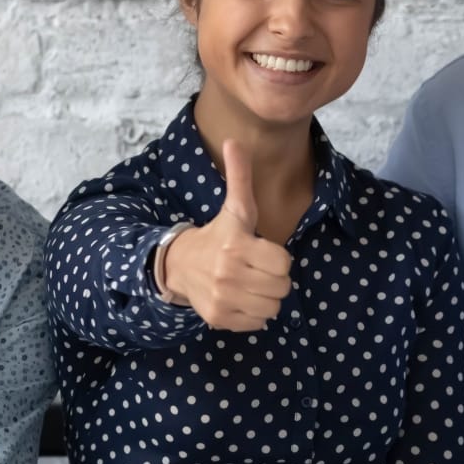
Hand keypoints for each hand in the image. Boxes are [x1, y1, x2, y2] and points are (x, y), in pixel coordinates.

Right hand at [161, 140, 294, 330]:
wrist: (180, 265)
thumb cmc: (217, 235)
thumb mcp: (234, 208)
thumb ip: (240, 176)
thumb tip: (236, 140)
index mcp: (236, 245)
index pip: (283, 262)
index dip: (278, 257)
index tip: (263, 251)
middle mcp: (228, 273)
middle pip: (281, 287)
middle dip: (275, 278)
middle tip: (258, 269)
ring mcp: (222, 298)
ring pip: (272, 307)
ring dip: (267, 297)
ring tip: (251, 284)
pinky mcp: (218, 318)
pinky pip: (257, 323)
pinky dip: (255, 314)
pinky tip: (242, 298)